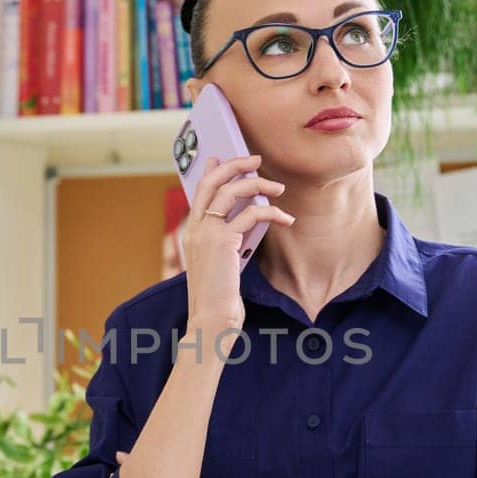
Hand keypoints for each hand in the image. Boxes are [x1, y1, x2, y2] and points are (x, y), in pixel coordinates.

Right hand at [183, 154, 292, 333]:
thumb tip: (244, 222)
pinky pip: (251, 215)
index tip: (222, 157)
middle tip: (256, 160)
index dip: (211, 171)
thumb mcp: (220, 263)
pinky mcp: (223, 242)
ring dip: (258, 184)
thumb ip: (225, 241)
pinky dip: (272, 212)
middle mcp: (195, 229)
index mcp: (191, 233)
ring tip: (278, 188)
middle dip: (235, 165)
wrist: (211, 320)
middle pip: (212, 182)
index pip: (198, 191)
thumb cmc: (218, 297)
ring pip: (231, 192)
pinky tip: (285, 219)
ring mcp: (207, 234)